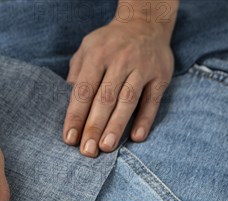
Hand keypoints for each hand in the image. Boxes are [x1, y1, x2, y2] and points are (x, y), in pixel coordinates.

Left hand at [63, 18, 174, 155]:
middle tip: (87, 151)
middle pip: (105, 98)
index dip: (76, 116)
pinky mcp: (161, 75)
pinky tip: (137, 137)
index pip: (83, 90)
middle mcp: (120, 61)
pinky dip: (145, 119)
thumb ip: (76, 76)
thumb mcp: (85, 51)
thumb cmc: (107, 44)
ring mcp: (142, 68)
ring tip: (106, 147)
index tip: (69, 138)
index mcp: (97, 56)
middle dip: (94, 126)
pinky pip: (153, 100)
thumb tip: (66, 107)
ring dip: (117, 126)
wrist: (144, 23)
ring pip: (128, 101)